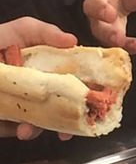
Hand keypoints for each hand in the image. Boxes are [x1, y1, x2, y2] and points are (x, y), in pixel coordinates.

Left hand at [0, 17, 76, 140]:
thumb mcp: (14, 31)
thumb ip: (41, 31)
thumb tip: (72, 41)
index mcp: (41, 63)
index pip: (71, 72)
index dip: (87, 82)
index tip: (98, 91)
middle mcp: (35, 84)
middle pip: (62, 99)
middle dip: (71, 112)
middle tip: (74, 122)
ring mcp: (21, 103)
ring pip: (44, 119)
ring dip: (44, 127)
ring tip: (31, 128)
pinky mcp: (8, 119)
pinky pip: (22, 128)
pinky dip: (24, 131)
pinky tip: (21, 129)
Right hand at [84, 0, 135, 53]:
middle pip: (91, 4)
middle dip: (99, 10)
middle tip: (110, 15)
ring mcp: (102, 17)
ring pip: (97, 26)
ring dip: (107, 32)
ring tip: (118, 39)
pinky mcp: (109, 31)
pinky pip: (111, 40)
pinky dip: (123, 44)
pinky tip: (134, 46)